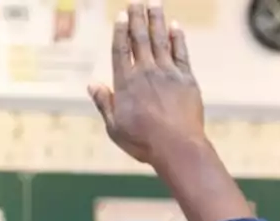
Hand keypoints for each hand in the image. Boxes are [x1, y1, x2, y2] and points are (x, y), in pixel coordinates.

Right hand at [89, 0, 205, 167]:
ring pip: (161, 40)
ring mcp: (168, 73)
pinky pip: (181, 53)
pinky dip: (177, 38)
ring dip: (156, 20)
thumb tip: (93, 84)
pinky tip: (175, 26)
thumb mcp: (115, 127)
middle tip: (136, 1)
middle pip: (140, 39)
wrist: (177, 146)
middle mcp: (146, 72)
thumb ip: (104, 103)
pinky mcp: (186, 79)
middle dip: (137, 18)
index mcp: (126, 83)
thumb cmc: (143, 141)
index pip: (121, 50)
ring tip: (154, 3)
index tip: (121, 15)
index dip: (120, 31)